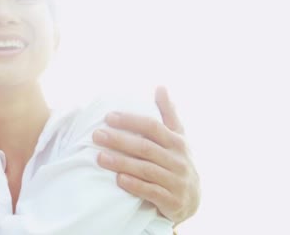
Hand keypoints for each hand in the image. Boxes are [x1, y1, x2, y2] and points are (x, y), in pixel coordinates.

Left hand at [92, 86, 199, 224]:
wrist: (192, 200)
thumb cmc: (178, 162)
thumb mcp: (178, 137)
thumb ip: (168, 114)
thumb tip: (160, 87)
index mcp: (177, 142)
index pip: (152, 127)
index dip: (131, 121)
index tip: (108, 117)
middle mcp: (178, 160)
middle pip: (146, 147)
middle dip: (119, 140)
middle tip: (97, 135)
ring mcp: (177, 181)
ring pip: (146, 169)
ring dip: (122, 162)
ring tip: (100, 157)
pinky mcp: (173, 201)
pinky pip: (152, 192)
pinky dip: (136, 185)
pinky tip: (119, 179)